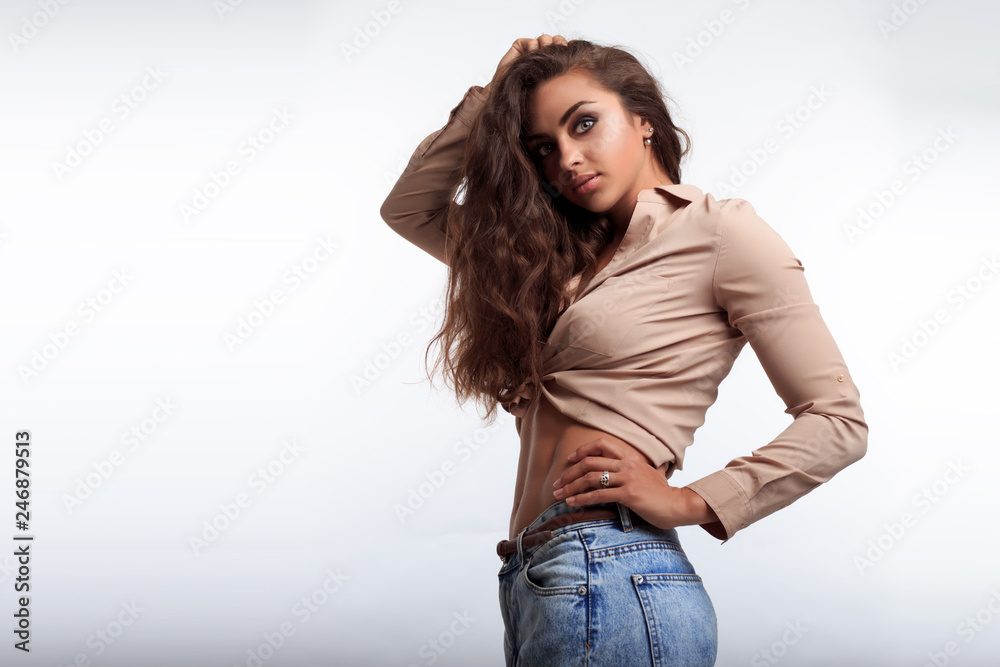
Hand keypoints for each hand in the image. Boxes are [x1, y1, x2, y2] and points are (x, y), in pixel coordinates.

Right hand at [490, 33, 570, 86]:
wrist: (509, 94)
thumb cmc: (529, 93)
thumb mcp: (552, 82)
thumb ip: (562, 69)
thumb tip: (575, 55)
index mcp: (552, 63)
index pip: (562, 49)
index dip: (565, 45)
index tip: (569, 47)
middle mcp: (542, 56)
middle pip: (555, 40)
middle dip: (558, 42)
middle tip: (560, 47)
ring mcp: (531, 51)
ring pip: (544, 38)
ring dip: (545, 43)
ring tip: (542, 54)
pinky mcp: (519, 47)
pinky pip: (529, 41)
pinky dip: (532, 44)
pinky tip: (530, 52)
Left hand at [551, 436, 718, 530]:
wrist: (678, 505)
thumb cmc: (664, 493)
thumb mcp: (652, 474)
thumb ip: (643, 468)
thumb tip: (649, 466)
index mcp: (631, 457)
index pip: (601, 444)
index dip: (582, 450)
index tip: (570, 460)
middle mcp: (628, 464)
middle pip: (589, 462)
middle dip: (569, 473)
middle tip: (557, 484)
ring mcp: (628, 478)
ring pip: (590, 478)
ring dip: (570, 487)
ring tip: (559, 495)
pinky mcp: (628, 494)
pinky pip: (599, 495)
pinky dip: (582, 499)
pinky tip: (572, 503)